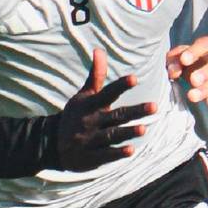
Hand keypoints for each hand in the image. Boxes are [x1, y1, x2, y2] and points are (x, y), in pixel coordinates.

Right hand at [55, 48, 153, 171]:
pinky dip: (117, 153)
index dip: (121, 86)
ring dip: (127, 132)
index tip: (135, 78)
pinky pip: (105, 155)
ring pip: (111, 135)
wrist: (52, 143)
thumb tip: (99, 50)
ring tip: (144, 129)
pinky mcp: (90, 157)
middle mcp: (90, 121)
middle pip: (116, 115)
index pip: (107, 93)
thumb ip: (95, 75)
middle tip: (155, 106)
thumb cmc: (75, 115)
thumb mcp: (83, 95)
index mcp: (90, 104)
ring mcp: (90, 140)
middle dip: (135, 111)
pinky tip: (131, 151)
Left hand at [166, 37, 207, 107]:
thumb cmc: (204, 66)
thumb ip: (176, 61)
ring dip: (207, 88)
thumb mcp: (189, 61)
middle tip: (193, 80)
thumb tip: (172, 71)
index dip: (195, 51)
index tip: (184, 60)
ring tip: (192, 96)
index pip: (206, 43)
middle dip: (206, 71)